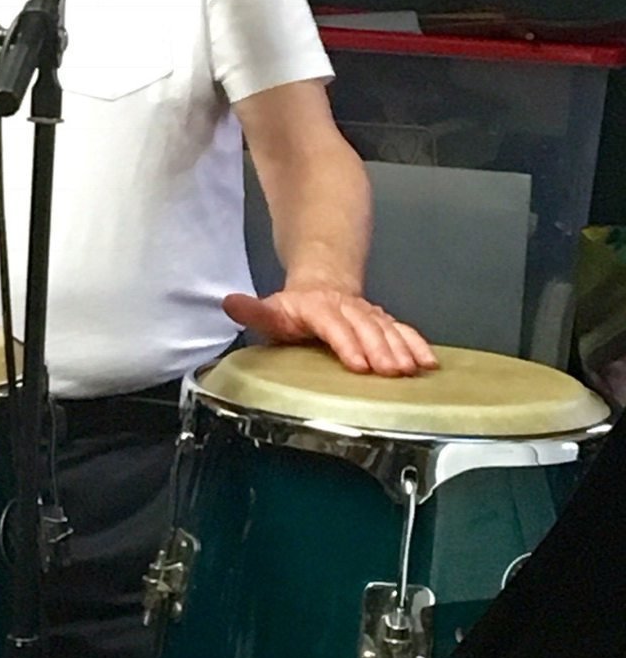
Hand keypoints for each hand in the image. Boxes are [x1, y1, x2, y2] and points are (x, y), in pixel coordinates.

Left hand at [222, 287, 437, 375]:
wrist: (321, 286)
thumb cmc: (293, 311)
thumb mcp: (270, 311)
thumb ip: (254, 312)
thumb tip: (229, 303)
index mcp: (316, 308)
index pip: (332, 324)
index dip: (346, 343)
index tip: (358, 364)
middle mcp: (345, 309)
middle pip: (364, 327)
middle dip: (379, 348)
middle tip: (391, 372)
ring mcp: (366, 314)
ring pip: (386, 328)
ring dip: (400, 348)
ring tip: (412, 370)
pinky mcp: (382, 321)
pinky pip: (402, 330)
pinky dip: (416, 344)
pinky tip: (429, 362)